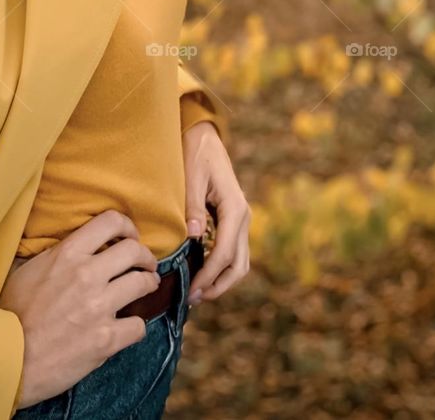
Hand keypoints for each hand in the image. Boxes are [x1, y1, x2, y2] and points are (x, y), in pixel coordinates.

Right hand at [0, 210, 160, 407]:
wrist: (8, 358)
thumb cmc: (12, 314)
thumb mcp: (27, 270)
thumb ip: (54, 255)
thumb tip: (72, 248)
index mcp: (68, 254)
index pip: (110, 222)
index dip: (127, 226)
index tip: (129, 236)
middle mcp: (87, 274)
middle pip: (134, 250)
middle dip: (145, 256)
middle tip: (146, 264)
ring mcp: (99, 307)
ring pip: (143, 283)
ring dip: (149, 284)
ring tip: (146, 287)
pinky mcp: (106, 340)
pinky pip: (138, 326)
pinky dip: (136, 326)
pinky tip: (128, 327)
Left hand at [182, 120, 250, 304]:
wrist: (203, 135)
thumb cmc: (195, 153)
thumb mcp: (191, 177)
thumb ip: (193, 207)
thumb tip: (195, 237)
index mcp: (235, 208)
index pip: (224, 253)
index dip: (209, 275)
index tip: (191, 291)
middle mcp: (243, 216)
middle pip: (238, 264)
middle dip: (218, 285)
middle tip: (194, 298)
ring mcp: (241, 219)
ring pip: (239, 261)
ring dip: (222, 280)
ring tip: (198, 291)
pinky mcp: (233, 220)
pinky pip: (232, 250)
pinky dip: (221, 266)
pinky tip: (202, 272)